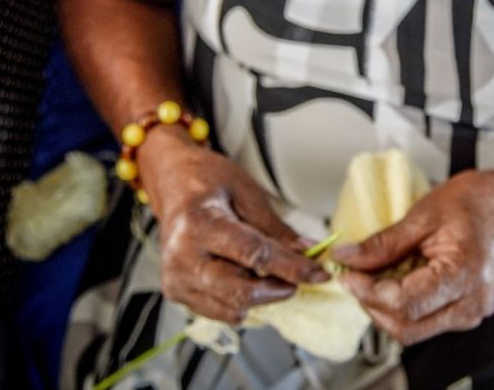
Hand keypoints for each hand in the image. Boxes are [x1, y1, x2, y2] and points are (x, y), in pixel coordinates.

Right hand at [138, 127, 329, 324]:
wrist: (174, 185)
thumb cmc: (208, 182)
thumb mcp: (248, 192)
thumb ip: (276, 229)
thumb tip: (308, 252)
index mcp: (199, 223)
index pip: (254, 255)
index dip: (292, 267)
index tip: (319, 273)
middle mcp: (182, 256)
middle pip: (241, 290)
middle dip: (278, 288)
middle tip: (299, 277)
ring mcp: (176, 278)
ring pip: (232, 307)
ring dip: (262, 296)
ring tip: (272, 274)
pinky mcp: (176, 292)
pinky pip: (219, 311)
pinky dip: (241, 301)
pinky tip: (249, 279)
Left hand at [333, 169, 493, 344]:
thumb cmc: (481, 202)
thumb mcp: (426, 213)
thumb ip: (384, 243)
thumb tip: (348, 258)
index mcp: (464, 275)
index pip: (403, 303)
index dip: (368, 291)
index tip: (348, 272)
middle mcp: (470, 304)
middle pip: (405, 326)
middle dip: (372, 302)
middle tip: (356, 273)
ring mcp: (470, 312)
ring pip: (412, 329)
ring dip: (385, 306)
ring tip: (377, 273)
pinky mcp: (466, 312)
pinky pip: (425, 320)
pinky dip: (402, 305)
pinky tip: (398, 278)